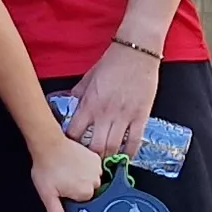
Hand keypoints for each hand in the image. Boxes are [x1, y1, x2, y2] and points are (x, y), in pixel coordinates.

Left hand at [27, 131, 103, 211]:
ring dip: (83, 177)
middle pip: (89, 191)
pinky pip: (93, 168)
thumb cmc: (46, 167)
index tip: (64, 190)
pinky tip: (74, 163)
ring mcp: (97, 168)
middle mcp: (95, 181)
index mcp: (85, 193)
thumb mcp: (47, 195)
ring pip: (92, 180)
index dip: (72, 197)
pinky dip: (86, 167)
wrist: (48, 145)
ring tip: (68, 170)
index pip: (83, 202)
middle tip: (64, 179)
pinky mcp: (96, 157)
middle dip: (78, 188)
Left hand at [63, 44, 163, 160]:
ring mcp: (124, 116)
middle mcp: (105, 113)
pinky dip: (129, 153)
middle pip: (94, 147)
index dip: (71, 144)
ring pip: (113, 147)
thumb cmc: (112, 61)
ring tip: (106, 160)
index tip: (72, 148)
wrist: (137, 51)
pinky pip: (134, 141)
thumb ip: (79, 94)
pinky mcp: (140, 116)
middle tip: (90, 161)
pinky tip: (125, 156)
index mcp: (89, 103)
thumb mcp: (89, 77)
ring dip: (108, 157)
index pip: (74, 133)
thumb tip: (72, 103)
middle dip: (91, 157)